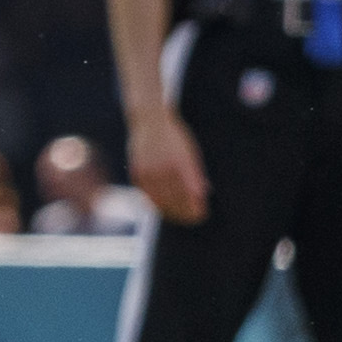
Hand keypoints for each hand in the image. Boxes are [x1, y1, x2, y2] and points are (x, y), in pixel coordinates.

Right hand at [127, 105, 209, 226]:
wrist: (150, 121)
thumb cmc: (174, 137)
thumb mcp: (190, 152)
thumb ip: (195, 173)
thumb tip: (204, 192)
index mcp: (181, 162)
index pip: (190, 193)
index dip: (195, 207)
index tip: (202, 215)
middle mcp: (164, 168)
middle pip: (176, 199)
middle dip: (186, 212)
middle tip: (194, 219)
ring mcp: (149, 171)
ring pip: (161, 200)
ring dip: (172, 212)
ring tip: (181, 217)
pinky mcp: (137, 173)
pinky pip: (148, 195)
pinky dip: (156, 204)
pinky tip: (164, 209)